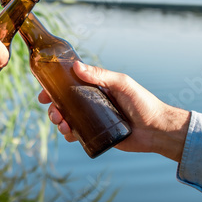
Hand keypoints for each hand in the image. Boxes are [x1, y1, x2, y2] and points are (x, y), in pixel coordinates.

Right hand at [38, 61, 191, 161]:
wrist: (157, 130)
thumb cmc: (144, 103)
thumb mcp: (122, 84)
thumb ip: (101, 75)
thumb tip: (76, 67)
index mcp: (97, 87)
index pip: (70, 85)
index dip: (54, 88)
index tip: (43, 93)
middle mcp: (93, 102)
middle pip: (65, 103)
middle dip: (54, 108)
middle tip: (54, 113)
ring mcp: (94, 119)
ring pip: (68, 119)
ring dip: (59, 122)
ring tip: (62, 125)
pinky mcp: (97, 135)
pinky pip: (77, 134)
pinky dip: (69, 134)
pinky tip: (69, 134)